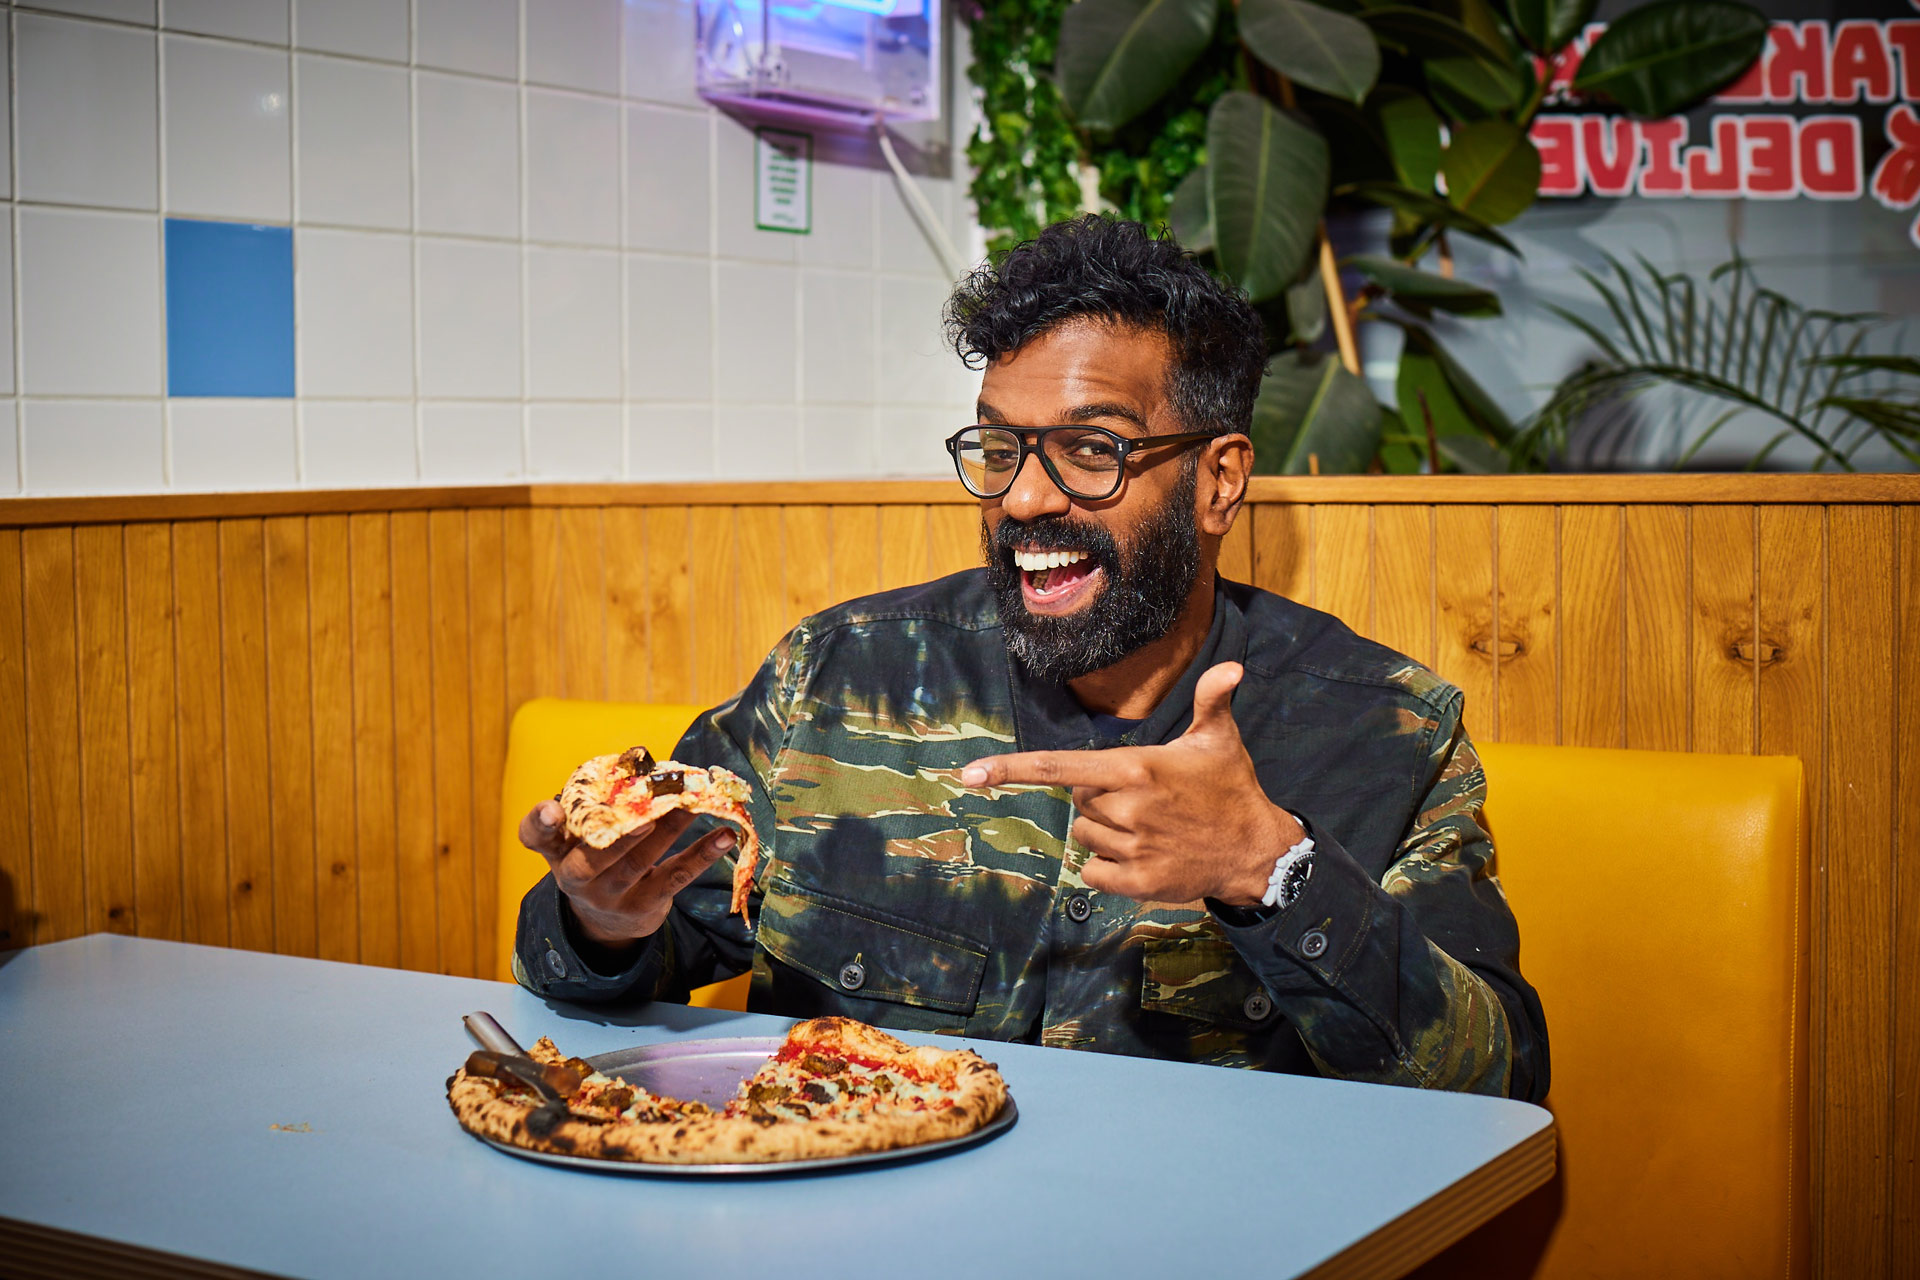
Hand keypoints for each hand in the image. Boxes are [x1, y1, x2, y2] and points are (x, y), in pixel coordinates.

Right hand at [518, 801, 737, 947]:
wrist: (606, 921)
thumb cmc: (594, 859)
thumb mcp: (581, 838)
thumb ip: (599, 805)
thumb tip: (650, 766)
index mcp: (556, 851)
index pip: (535, 836)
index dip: (540, 822)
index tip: (552, 809)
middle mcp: (577, 877)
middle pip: (594, 857)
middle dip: (621, 835)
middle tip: (645, 813)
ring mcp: (611, 895)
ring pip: (641, 861)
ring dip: (672, 828)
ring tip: (696, 804)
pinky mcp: (645, 905)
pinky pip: (676, 876)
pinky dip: (702, 854)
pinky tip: (725, 836)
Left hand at [959, 662, 1300, 906]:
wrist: (1256, 851)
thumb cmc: (1230, 789)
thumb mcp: (1218, 740)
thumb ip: (1210, 700)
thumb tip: (1230, 667)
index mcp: (1137, 769)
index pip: (1060, 767)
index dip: (1011, 769)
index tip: (970, 774)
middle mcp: (1129, 808)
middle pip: (1078, 799)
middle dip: (1100, 797)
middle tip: (1145, 797)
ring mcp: (1133, 847)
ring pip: (1084, 835)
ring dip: (1105, 832)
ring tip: (1149, 826)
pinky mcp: (1138, 882)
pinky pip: (1092, 872)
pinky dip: (1106, 866)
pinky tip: (1141, 855)